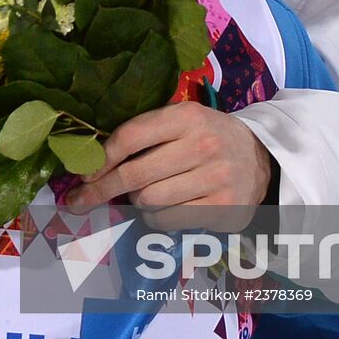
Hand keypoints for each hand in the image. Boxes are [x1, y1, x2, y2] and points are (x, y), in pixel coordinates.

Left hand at [64, 102, 271, 230]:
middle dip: (100, 190)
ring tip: (144, 195)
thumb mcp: (180, 121)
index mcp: (187, 117)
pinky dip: (156, 218)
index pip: (131, 137)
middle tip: (78, 201)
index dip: (101, 158)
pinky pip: (168, 221)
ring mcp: (216, 179)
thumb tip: (92, 162)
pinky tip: (164, 208)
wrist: (259, 158)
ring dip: (136, 203)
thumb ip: (144, 133)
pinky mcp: (223, 209)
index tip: (81, 173)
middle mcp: (203, 145)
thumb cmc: (205, 137)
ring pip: (149, 201)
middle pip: (134, 175)